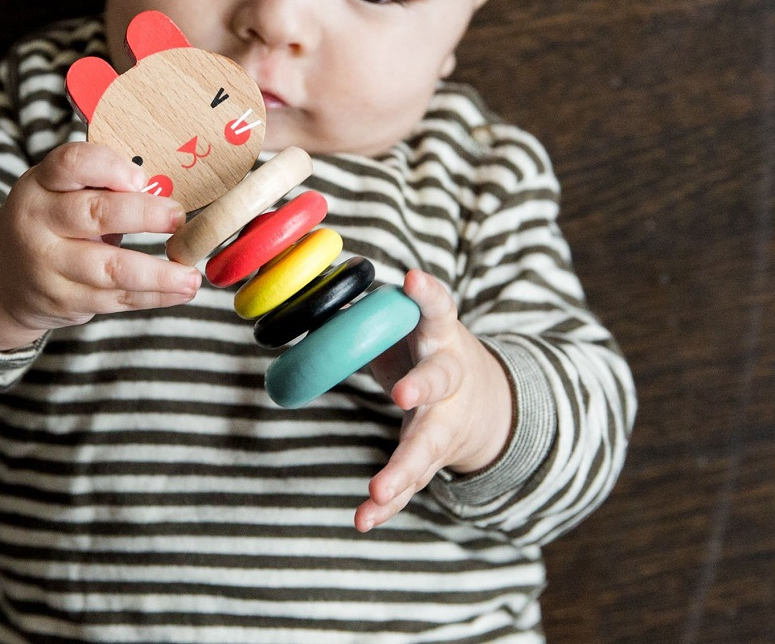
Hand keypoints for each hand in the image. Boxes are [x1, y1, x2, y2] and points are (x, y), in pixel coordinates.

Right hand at [0, 142, 201, 350]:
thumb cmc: (51, 220)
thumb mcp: (59, 191)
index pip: (70, 164)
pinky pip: (116, 299)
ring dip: (158, 274)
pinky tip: (181, 290)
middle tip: (179, 217)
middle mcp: (38, 223)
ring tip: (191, 276)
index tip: (142, 178)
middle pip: (94, 214)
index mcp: (40, 185)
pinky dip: (154, 296)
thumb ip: (100, 184)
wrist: (1, 277)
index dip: (109, 167)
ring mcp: (48, 267)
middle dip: (144, 215)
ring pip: (110, 268)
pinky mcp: (64, 301)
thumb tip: (164, 189)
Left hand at [355, 270, 512, 531]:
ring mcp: (444, 420)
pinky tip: (364, 519)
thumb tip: (313, 284)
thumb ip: (368, 307)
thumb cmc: (427, 349)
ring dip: (403, 469)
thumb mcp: (409, 322)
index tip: (412, 279)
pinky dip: (388, 503)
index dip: (427, 294)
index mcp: (439, 334)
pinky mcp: (434, 455)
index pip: (438, 308)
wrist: (486, 400)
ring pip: (427, 445)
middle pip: (439, 381)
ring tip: (378, 491)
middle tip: (403, 395)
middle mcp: (448, 376)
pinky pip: (411, 482)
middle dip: (422, 386)